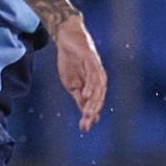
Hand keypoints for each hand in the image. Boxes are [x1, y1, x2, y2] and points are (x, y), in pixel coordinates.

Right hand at [53, 14, 106, 130]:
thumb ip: (79, 97)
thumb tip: (86, 114)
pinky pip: (93, 74)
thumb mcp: (71, 83)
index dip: (90, 115)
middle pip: (98, 98)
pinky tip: (86, 95)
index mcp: (94, 85)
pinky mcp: (92, 59)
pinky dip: (90, 86)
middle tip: (85, 123)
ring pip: (98, 88)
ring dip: (93, 102)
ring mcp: (96, 68)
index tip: (84, 128)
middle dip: (92, 112)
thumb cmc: (70, 61)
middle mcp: (99, 78)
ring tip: (87, 113)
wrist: (66, 38)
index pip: (95, 103)